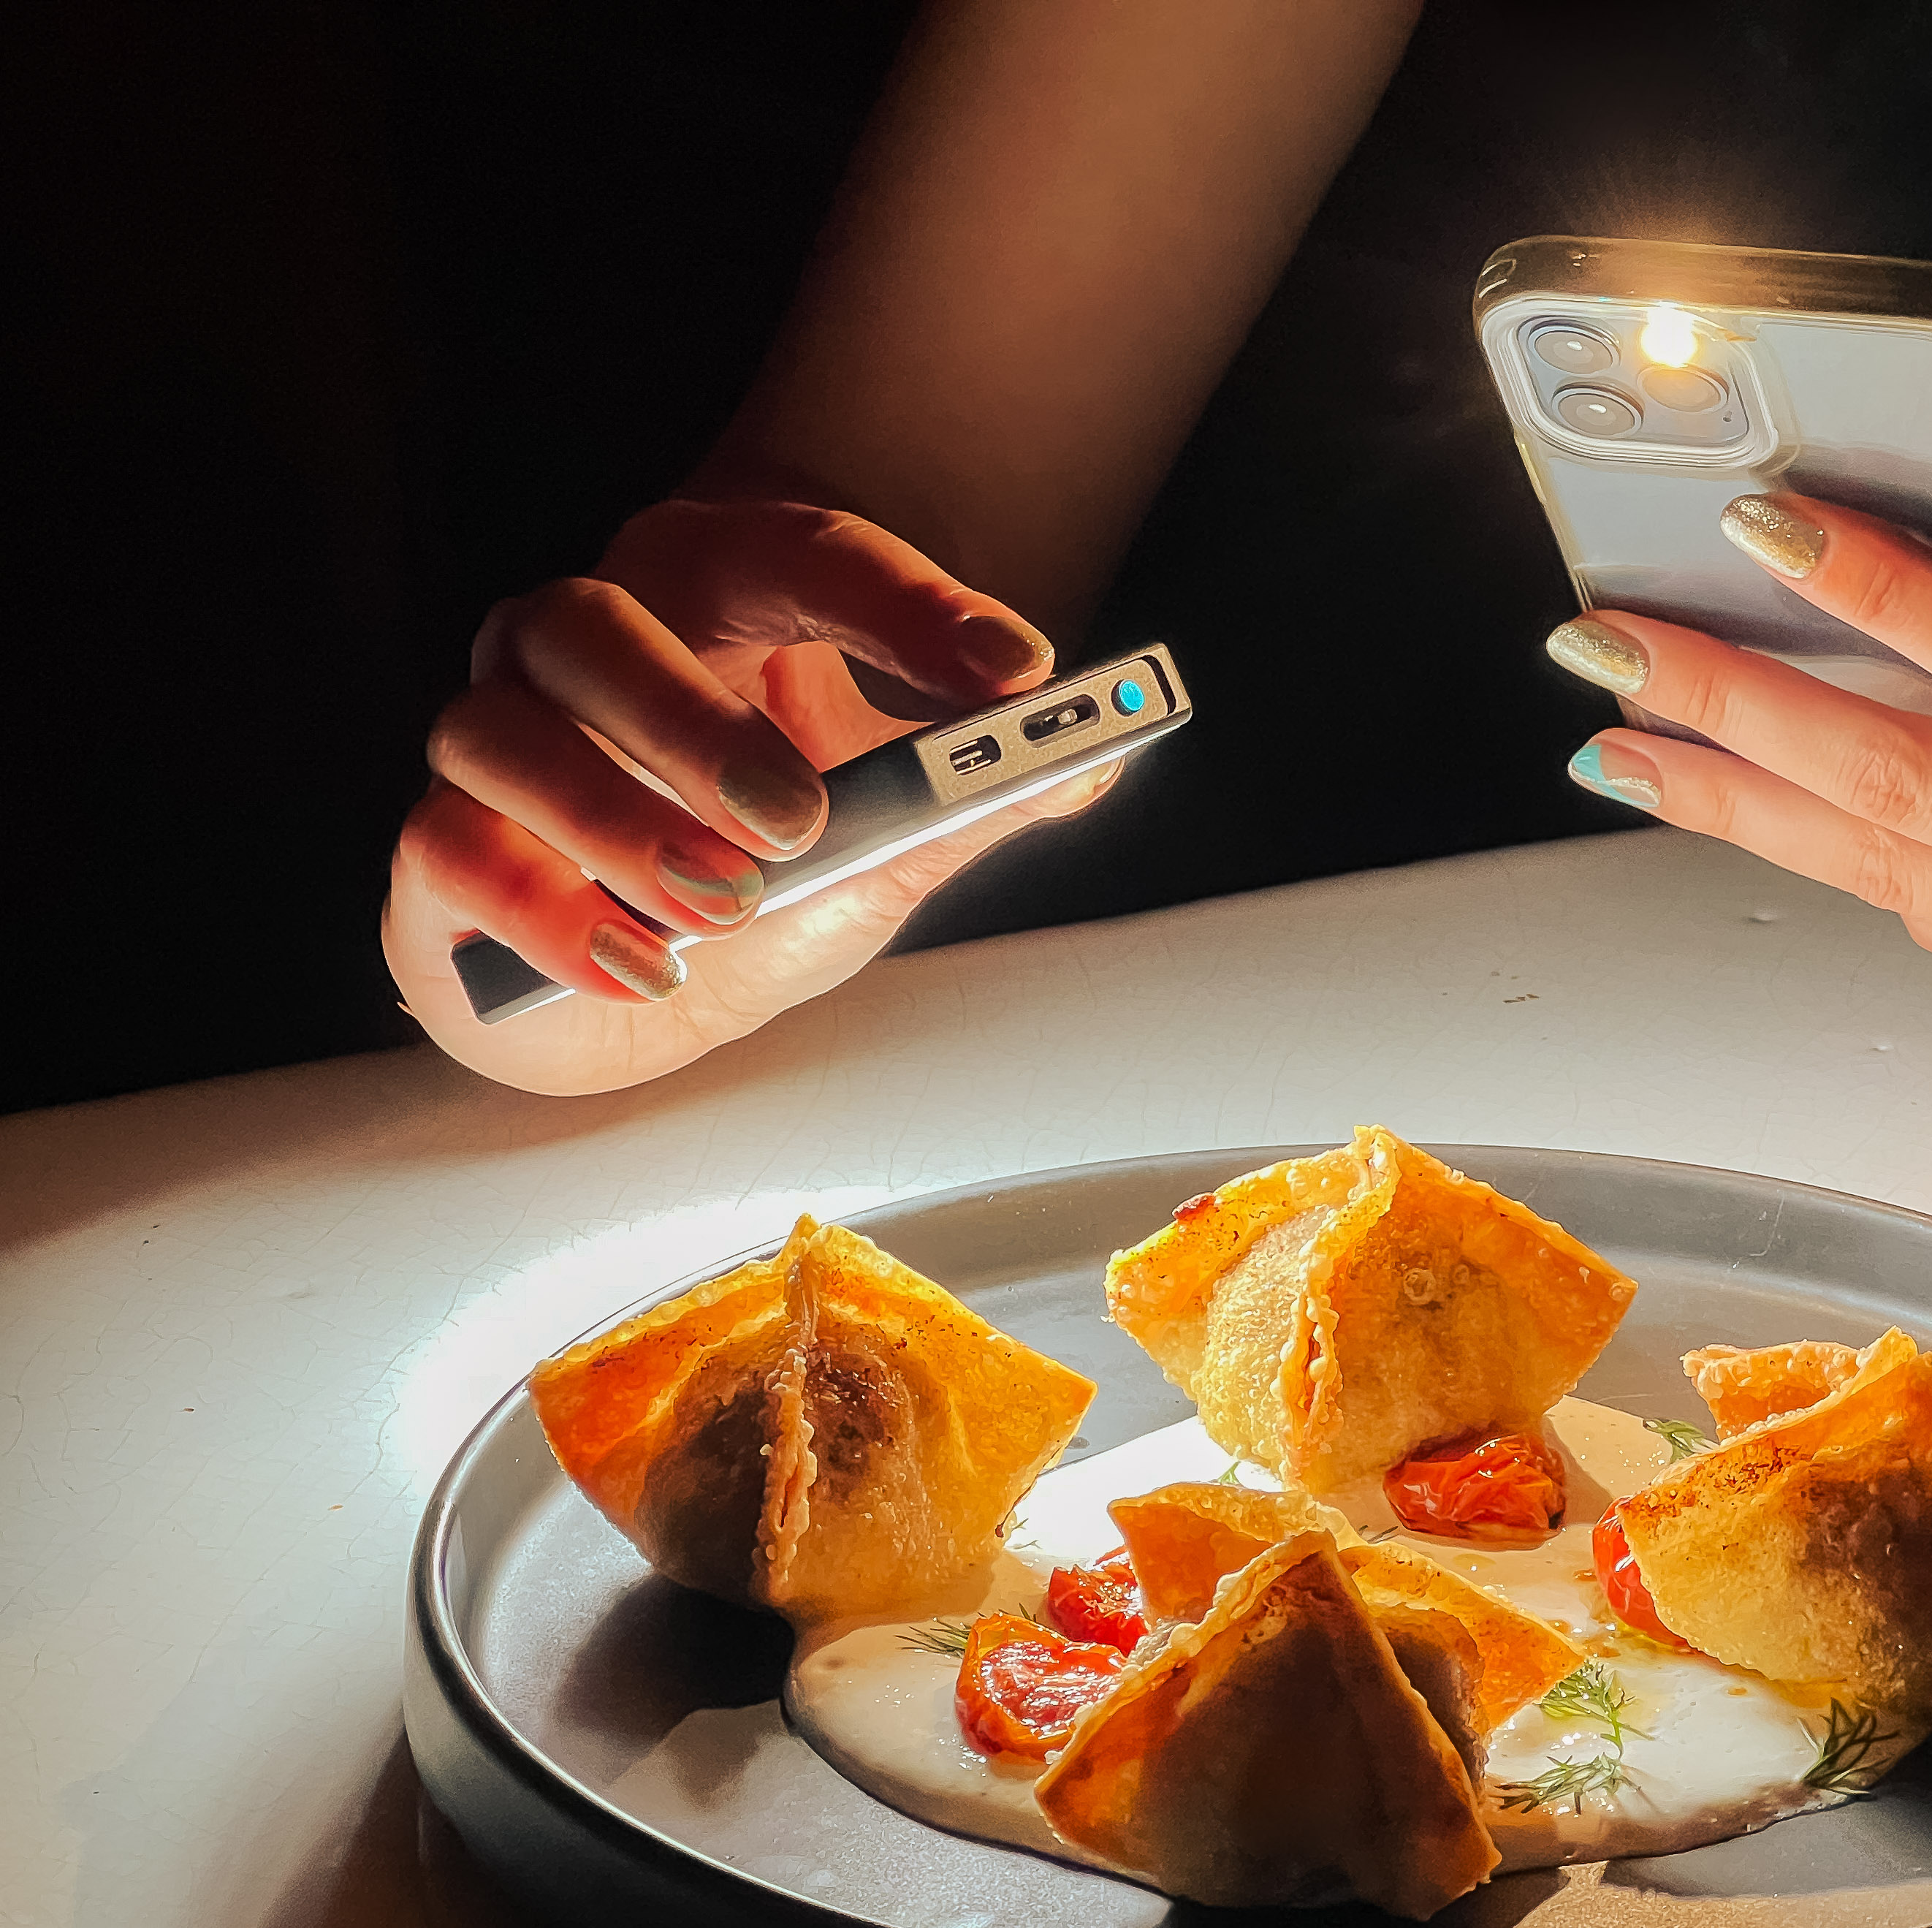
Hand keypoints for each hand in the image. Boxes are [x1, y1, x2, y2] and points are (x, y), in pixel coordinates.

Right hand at [385, 499, 1122, 1093]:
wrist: (645, 969)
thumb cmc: (764, 863)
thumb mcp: (889, 830)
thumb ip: (979, 794)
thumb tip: (1097, 762)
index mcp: (704, 594)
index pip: (802, 558)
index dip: (910, 607)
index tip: (1020, 669)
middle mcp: (576, 641)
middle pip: (598, 628)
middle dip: (696, 725)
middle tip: (799, 821)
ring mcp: (490, 736)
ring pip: (500, 735)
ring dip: (614, 821)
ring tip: (723, 903)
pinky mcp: (438, 849)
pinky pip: (452, 851)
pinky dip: (544, 912)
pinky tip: (638, 963)